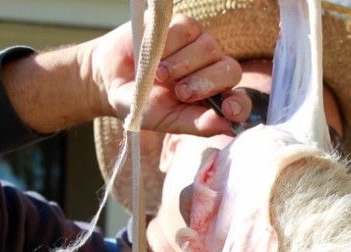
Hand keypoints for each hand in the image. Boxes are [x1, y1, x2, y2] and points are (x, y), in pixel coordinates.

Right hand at [86, 13, 250, 135]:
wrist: (110, 79)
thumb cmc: (142, 104)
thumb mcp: (167, 120)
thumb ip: (197, 124)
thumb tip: (229, 127)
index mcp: (215, 99)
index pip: (240, 101)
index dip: (239, 105)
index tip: (228, 109)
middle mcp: (213, 71)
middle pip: (230, 70)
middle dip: (205, 83)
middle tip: (180, 92)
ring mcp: (201, 46)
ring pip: (210, 48)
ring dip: (183, 64)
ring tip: (159, 75)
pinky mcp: (184, 25)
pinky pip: (187, 30)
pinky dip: (170, 43)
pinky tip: (154, 53)